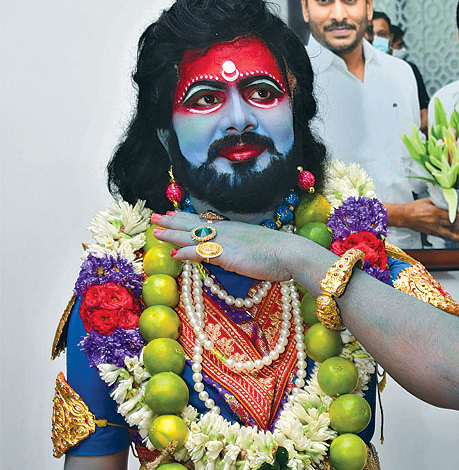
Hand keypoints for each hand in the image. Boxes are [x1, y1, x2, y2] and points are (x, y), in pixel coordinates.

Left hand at [151, 212, 307, 280]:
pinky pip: (201, 253)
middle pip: (193, 224)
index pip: (204, 221)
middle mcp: (226, 231)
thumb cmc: (282, 252)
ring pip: (192, 236)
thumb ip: (245, 248)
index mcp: (234, 228)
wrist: (292, 253)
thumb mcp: (259, 246)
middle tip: (154, 217)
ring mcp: (225, 242)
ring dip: (172, 234)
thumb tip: (238, 252)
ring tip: (156, 232)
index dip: (186, 218)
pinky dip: (186, 253)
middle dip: (172, 221)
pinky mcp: (227, 255)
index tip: (172, 214)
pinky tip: (174, 255)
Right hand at [391, 198, 452, 236]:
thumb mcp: (427, 201)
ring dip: (458, 236)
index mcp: (435, 212)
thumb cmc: (415, 207)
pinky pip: (442, 236)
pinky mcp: (431, 233)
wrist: (405, 216)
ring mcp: (433, 229)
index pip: (451, 215)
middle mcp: (435, 222)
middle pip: (452, 224)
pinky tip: (455, 239)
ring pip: (448, 234)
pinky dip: (449, 238)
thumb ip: (438, 201)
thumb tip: (448, 199)